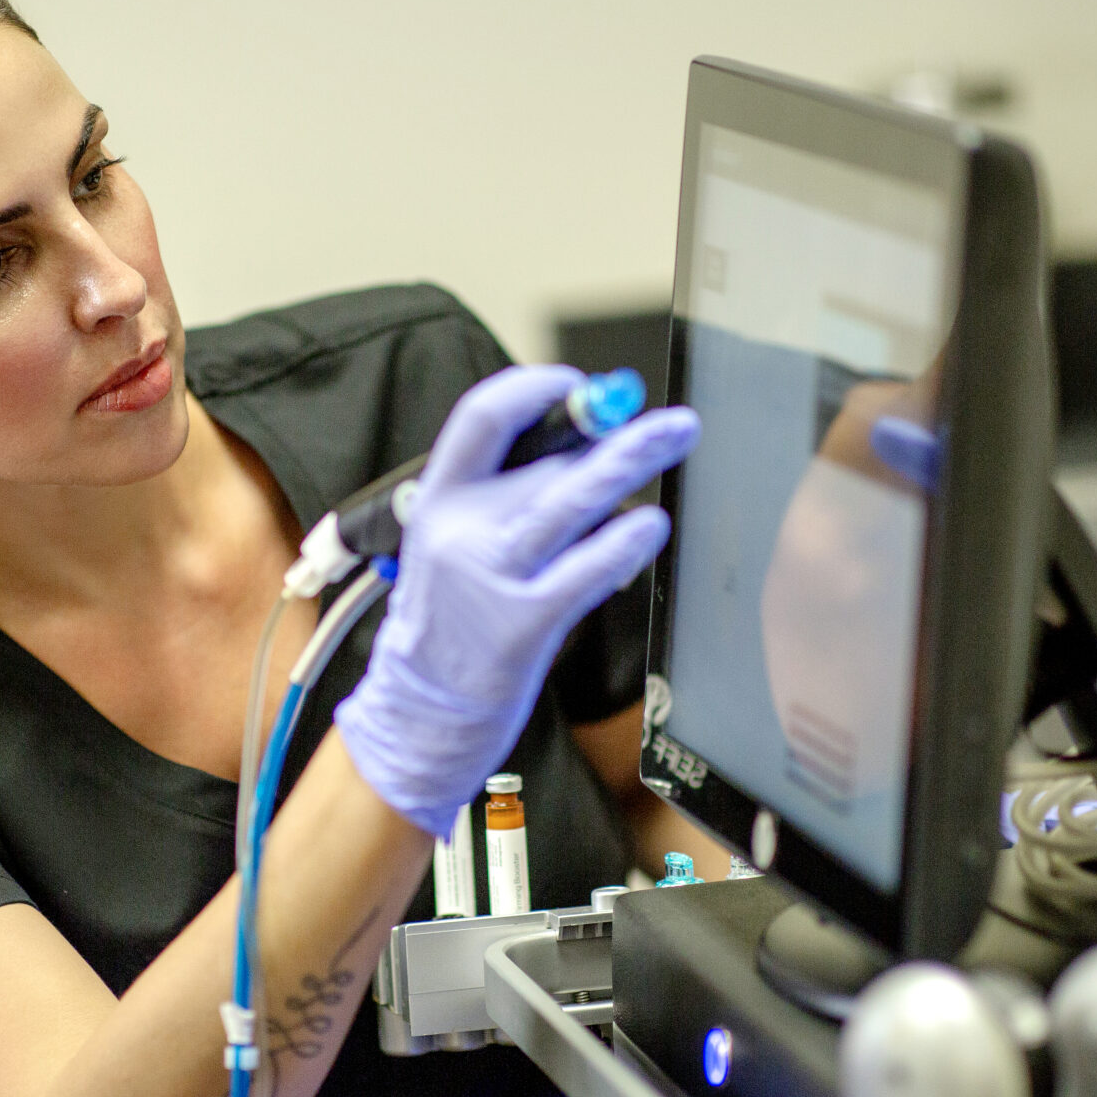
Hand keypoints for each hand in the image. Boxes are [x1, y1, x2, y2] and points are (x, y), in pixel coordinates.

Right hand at [335, 366, 699, 835]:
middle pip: (547, 458)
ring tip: (677, 436)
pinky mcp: (524, 623)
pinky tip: (650, 526)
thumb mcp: (451, 542)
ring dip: (633, 460)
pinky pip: (589, 569)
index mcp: (436, 499)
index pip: (481, 416)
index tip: (577, 384)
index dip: (534, 387)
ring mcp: (492, 576)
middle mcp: (460, 529)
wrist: (419, 712)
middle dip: (612, 434)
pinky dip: (626, 541)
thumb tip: (585, 445)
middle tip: (665, 419)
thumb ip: (503, 494)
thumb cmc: (451, 623)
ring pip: (573, 500)